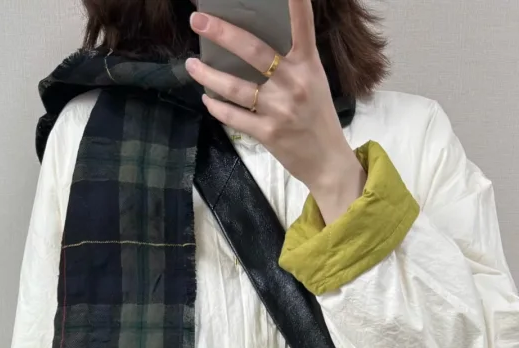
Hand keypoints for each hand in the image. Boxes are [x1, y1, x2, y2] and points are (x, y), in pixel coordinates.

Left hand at [184, 0, 365, 224]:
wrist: (327, 161)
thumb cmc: (318, 117)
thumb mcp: (314, 82)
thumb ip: (291, 62)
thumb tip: (256, 46)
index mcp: (307, 65)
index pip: (302, 27)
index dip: (297, 4)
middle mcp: (293, 83)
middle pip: (252, 51)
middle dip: (222, 33)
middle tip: (198, 21)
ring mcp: (279, 109)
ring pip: (235, 88)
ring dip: (208, 75)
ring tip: (191, 65)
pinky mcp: (267, 133)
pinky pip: (234, 116)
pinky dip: (216, 107)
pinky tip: (206, 98)